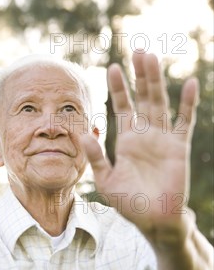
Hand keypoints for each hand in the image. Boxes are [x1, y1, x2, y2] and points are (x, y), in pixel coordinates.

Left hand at [83, 51, 197, 239]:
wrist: (153, 220)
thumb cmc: (130, 202)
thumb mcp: (107, 180)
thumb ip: (96, 157)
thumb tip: (82, 134)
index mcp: (127, 141)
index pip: (122, 107)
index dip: (118, 88)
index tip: (112, 67)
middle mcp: (145, 135)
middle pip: (143, 98)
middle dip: (140, 75)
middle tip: (137, 50)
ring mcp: (163, 139)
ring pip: (160, 103)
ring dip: (156, 81)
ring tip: (152, 58)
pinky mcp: (178, 147)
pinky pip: (184, 121)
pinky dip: (187, 104)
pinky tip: (188, 83)